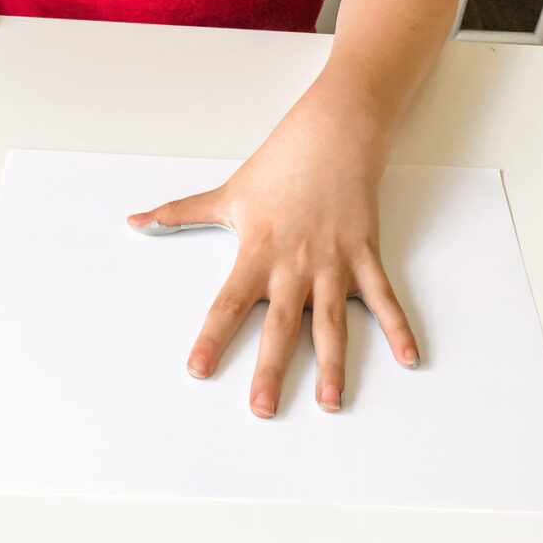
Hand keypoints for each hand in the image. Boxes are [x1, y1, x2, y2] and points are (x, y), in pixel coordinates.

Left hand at [127, 82, 418, 418]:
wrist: (333, 133)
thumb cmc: (280, 165)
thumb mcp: (226, 193)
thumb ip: (179, 213)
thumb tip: (134, 219)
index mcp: (257, 252)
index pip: (228, 304)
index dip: (211, 338)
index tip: (198, 370)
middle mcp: (294, 264)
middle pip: (280, 326)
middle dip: (270, 369)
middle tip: (262, 409)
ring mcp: (334, 263)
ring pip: (332, 323)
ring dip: (333, 364)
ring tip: (330, 403)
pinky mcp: (365, 255)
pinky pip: (384, 298)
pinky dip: (398, 327)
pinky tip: (408, 358)